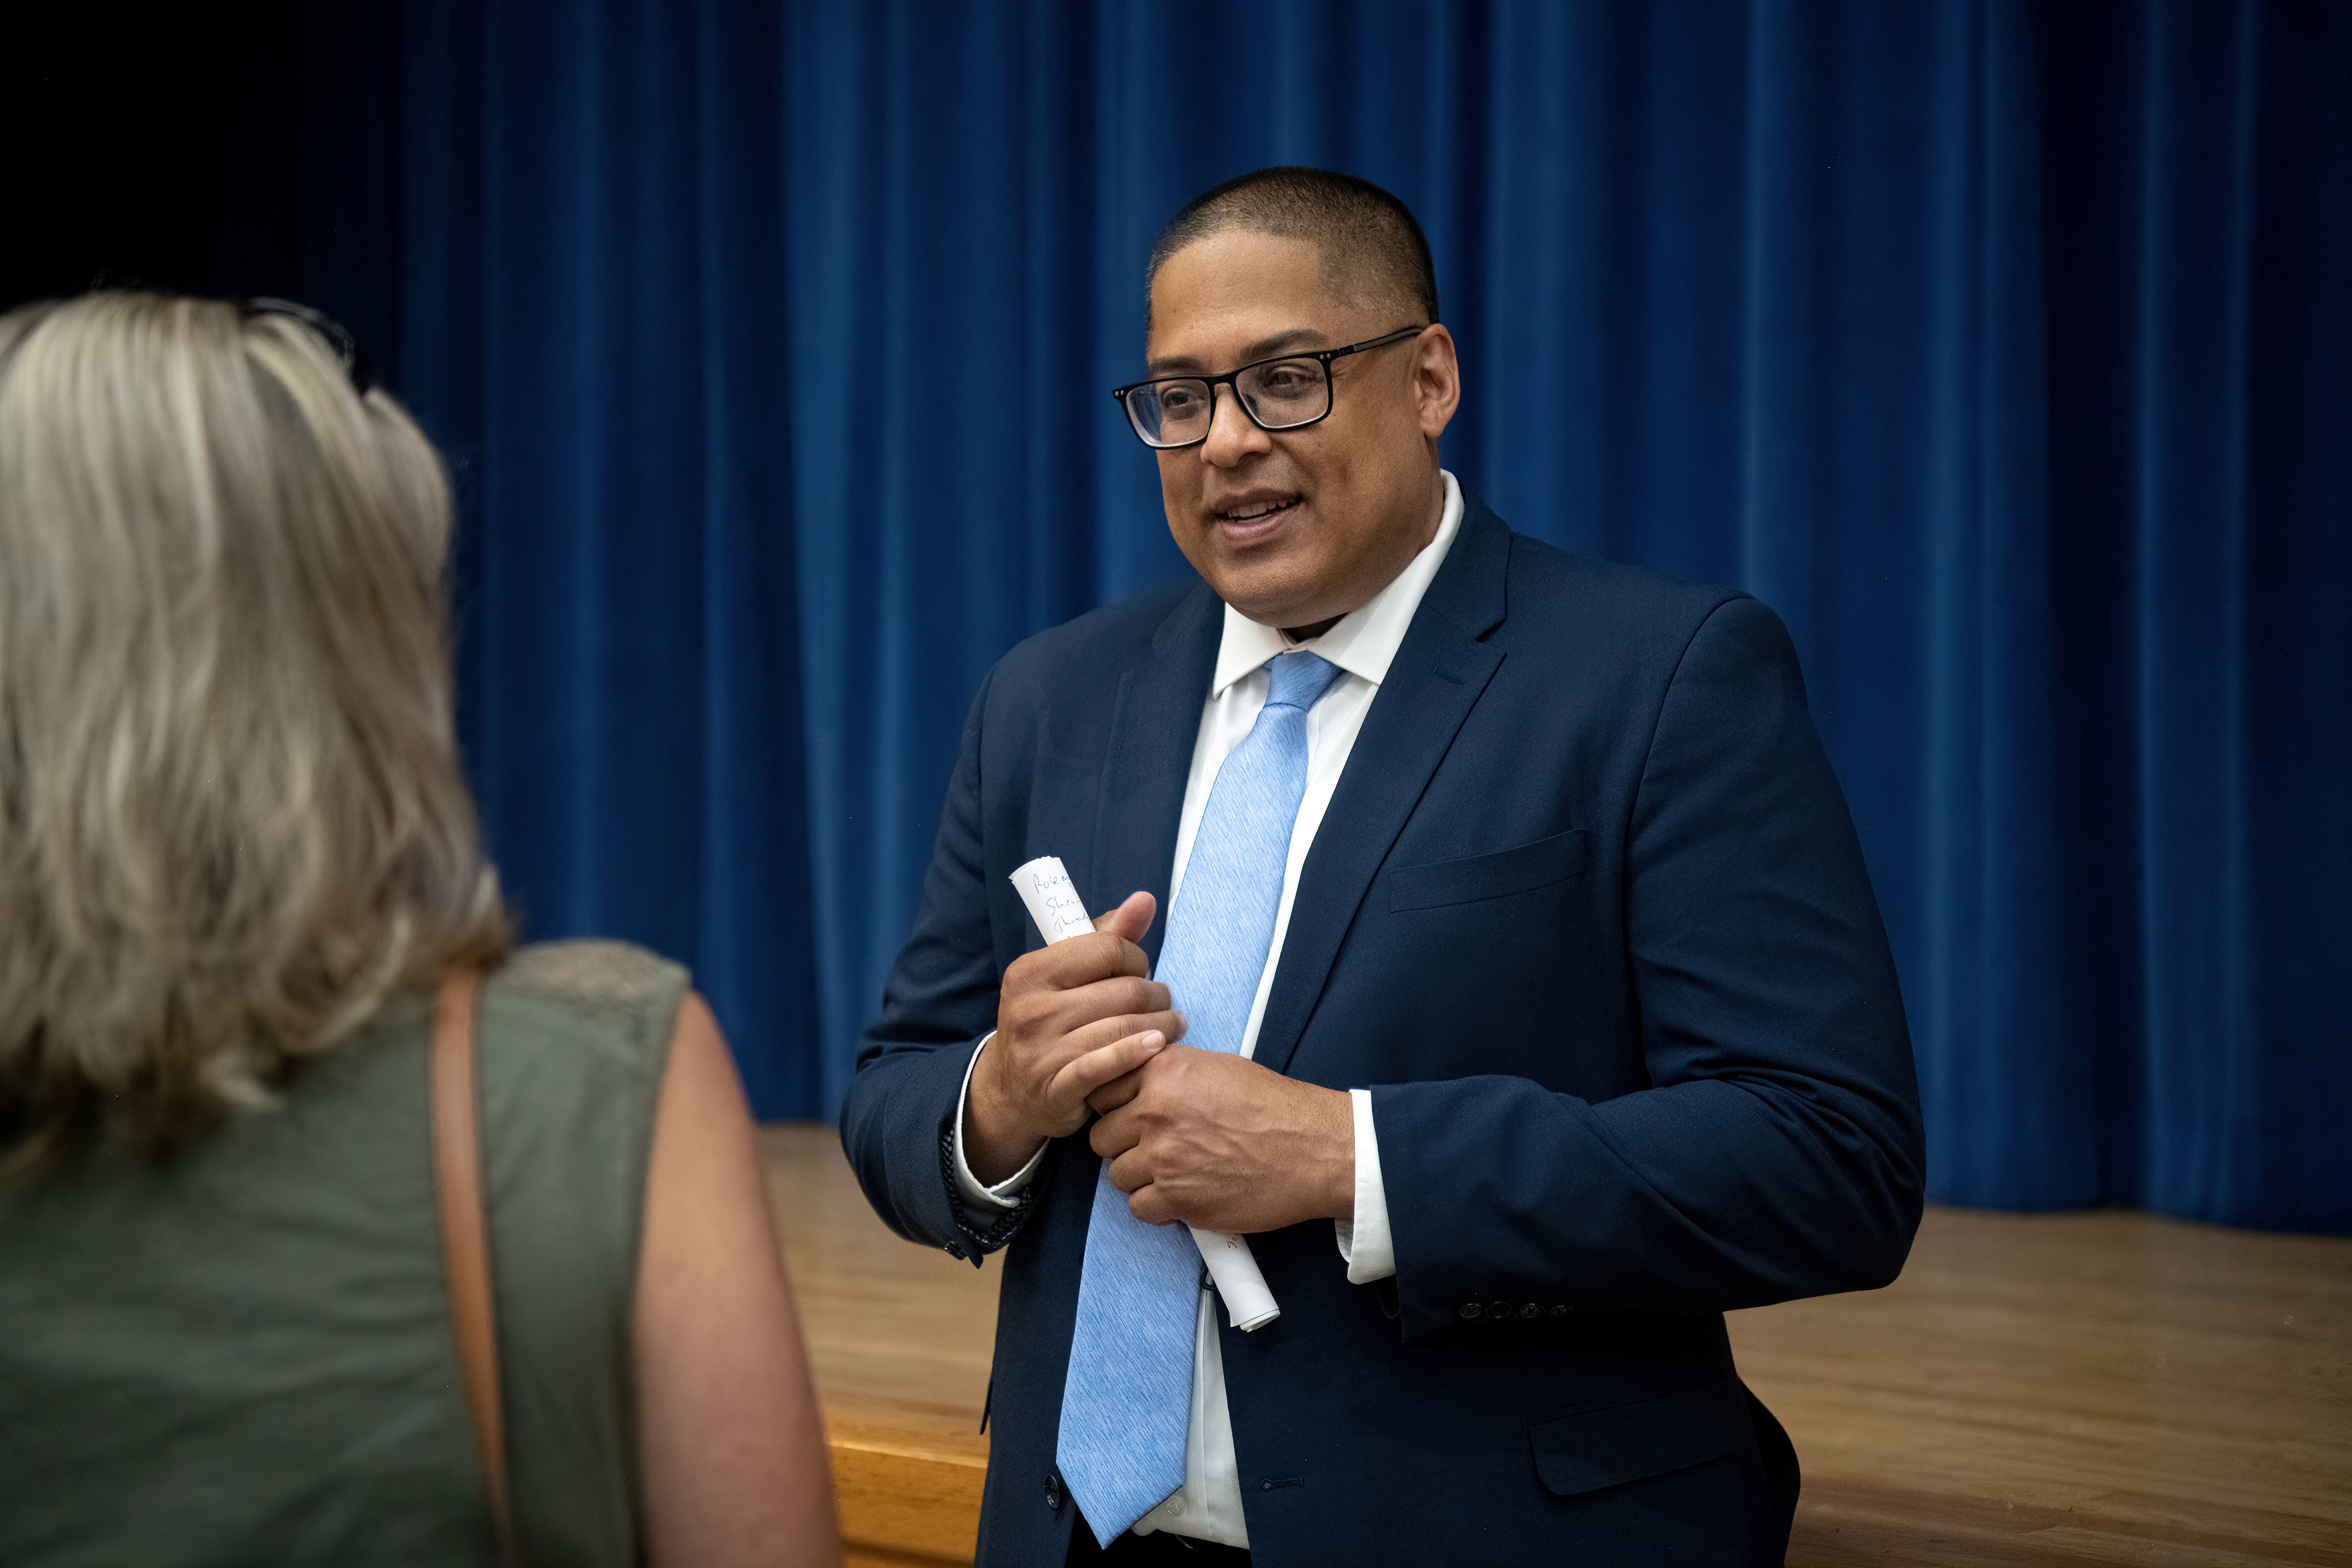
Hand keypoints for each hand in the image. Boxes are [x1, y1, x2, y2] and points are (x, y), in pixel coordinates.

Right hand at [964, 891, 1183, 1182]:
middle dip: (1157, 995)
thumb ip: (1105, 936)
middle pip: (1125, 991)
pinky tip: (1157, 1047)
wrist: (1011, 1090)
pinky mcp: (1059, 1088)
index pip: (1108, 949)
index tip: (1140, 971)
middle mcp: (1031, 1009)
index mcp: (1030, 972)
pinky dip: (1139, 1053)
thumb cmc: (1047, 1021)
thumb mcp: (1064, 976)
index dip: (1136, 958)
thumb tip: (1145, 900)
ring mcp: (1042, 1051)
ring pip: (1125, 1027)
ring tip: (1172, 1026)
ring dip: (1162, 1026)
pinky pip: (1110, 1063)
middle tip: (1163, 1002)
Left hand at [1087, 1046, 1353, 1232]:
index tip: (1128, 1114)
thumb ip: (1169, 1073)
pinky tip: (1178, 1195)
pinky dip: (1155, 1205)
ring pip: (1116, 1175)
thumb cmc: (1274, 1107)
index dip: (1115, 1105)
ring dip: (1139, 1176)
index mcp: (1164, 1072)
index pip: (1102, 1090)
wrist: (1313, 1149)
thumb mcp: (1217, 1067)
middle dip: (1123, 1143)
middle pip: (1102, 1136)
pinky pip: (1138, 1207)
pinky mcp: (1177, 1199)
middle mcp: (1156, 1112)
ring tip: (1171, 1171)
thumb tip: (1138, 1082)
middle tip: (1152, 1146)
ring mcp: (1164, 1159)